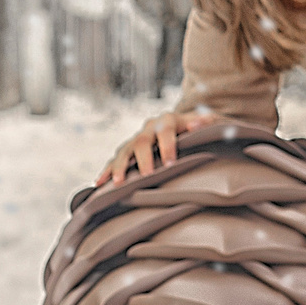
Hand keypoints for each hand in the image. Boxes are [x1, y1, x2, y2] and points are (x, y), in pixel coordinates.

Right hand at [96, 108, 220, 185]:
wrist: (183, 126)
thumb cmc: (198, 128)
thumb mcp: (207, 122)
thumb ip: (206, 122)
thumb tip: (202, 124)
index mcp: (167, 120)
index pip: (166, 131)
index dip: (167, 145)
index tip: (170, 162)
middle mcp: (148, 128)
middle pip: (141, 141)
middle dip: (143, 159)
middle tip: (147, 174)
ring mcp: (136, 139)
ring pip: (124, 151)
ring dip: (119, 167)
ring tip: (117, 183)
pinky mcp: (128, 151)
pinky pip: (114, 161)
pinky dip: (106, 171)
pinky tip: (98, 183)